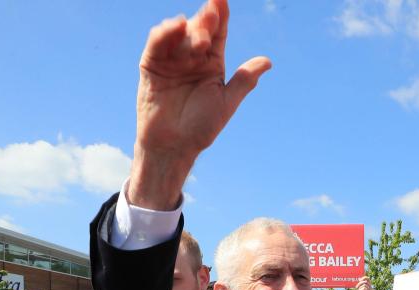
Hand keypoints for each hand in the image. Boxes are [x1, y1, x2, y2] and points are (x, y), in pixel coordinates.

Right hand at [130, 0, 271, 208]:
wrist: (174, 145)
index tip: (222, 0)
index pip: (218, 34)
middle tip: (213, 17)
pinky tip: (176, 27)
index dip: (220, 16)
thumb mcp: (227, 101)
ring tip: (201, 40)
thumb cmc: (202, 127)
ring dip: (189, 31)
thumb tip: (268, 61)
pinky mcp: (151, 65)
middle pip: (199, 30)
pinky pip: (157, 43)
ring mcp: (171, 60)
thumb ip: (245, 80)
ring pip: (180, 34)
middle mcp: (192, 58)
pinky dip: (165, 33)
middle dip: (206, 21)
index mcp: (213, 64)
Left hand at [350, 277, 373, 289]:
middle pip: (365, 281)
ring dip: (359, 288)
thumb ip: (360, 284)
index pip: (367, 279)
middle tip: (356, 288)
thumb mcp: (358, 289)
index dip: (363, 278)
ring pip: (364, 285)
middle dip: (359, 284)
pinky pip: (364, 288)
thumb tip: (359, 279)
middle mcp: (370, 288)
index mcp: (368, 286)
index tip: (359, 280)